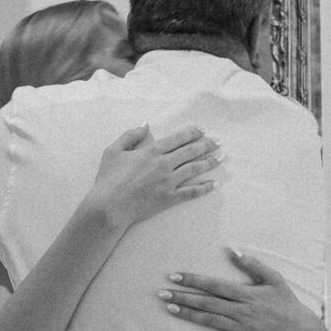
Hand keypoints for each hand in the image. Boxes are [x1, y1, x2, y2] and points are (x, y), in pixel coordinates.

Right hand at [87, 124, 220, 230]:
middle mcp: (164, 164)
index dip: (192, 133)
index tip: (202, 130)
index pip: (177, 139)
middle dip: (206, 145)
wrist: (110, 205)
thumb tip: (145, 124)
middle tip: (218, 142)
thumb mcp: (113, 151)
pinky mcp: (169, 198)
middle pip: (190, 152)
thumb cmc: (108, 178)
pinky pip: (191, 192)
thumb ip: (130, 135)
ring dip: (210, 162)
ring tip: (221, 158)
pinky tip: (214, 184)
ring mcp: (169, 181)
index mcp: (151, 151)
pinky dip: (204, 188)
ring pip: (194, 169)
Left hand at [158, 248, 320, 330]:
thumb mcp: (274, 279)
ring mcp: (241, 329)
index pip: (214, 285)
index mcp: (246, 294)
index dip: (193, 280)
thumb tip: (233, 250)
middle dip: (183, 297)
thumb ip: (253, 265)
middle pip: (207, 303)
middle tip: (162, 294)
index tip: (174, 276)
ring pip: (210, 321)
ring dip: (188, 315)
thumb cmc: (286, 303)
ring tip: (170, 309)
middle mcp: (241, 311)